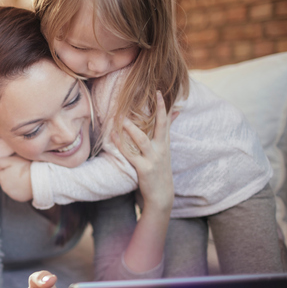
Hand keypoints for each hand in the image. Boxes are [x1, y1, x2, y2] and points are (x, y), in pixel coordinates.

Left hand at [0, 156, 32, 201]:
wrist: (38, 179)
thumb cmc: (24, 168)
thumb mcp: (11, 160)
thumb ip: (0, 162)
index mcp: (1, 178)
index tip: (4, 170)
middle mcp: (4, 188)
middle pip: (2, 182)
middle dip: (7, 178)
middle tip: (17, 173)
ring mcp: (12, 194)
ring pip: (9, 188)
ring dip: (14, 184)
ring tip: (23, 178)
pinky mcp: (19, 198)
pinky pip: (17, 193)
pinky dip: (20, 190)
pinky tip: (26, 185)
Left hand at [112, 92, 175, 212]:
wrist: (161, 195)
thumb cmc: (160, 170)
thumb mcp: (164, 151)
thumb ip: (165, 134)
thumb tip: (173, 115)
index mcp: (165, 144)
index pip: (166, 122)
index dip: (163, 107)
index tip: (159, 92)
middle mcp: (161, 149)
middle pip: (160, 126)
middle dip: (158, 110)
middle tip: (154, 95)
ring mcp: (153, 159)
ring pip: (142, 140)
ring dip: (132, 128)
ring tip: (122, 117)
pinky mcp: (144, 169)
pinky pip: (130, 154)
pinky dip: (120, 144)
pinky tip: (113, 136)